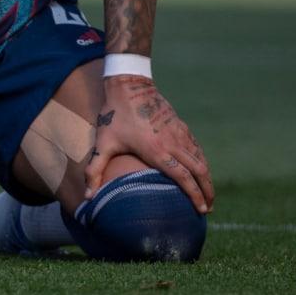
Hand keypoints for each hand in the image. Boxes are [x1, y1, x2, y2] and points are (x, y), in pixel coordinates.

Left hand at [85, 76, 213, 213]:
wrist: (129, 84)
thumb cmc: (114, 115)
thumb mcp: (103, 143)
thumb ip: (95, 170)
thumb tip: (86, 197)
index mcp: (156, 151)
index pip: (183, 177)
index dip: (194, 195)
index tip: (202, 210)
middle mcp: (172, 143)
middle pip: (198, 170)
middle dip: (207, 190)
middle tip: (209, 208)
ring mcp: (178, 132)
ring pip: (200, 158)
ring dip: (207, 177)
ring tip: (209, 193)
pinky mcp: (180, 124)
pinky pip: (196, 146)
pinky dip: (202, 160)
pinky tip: (202, 169)